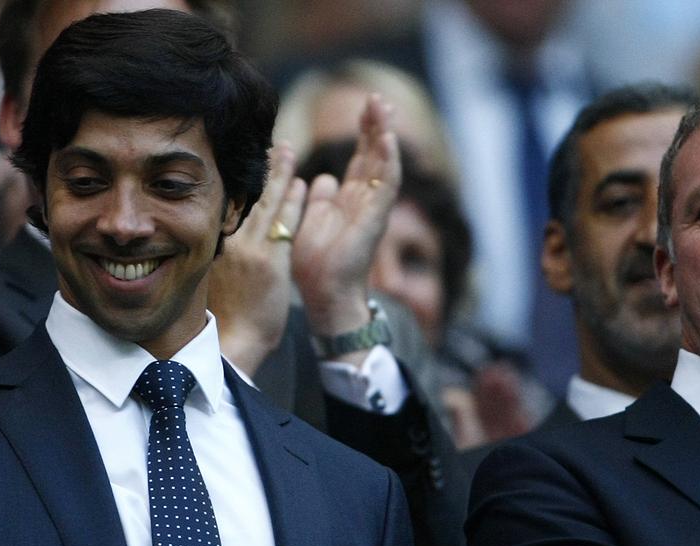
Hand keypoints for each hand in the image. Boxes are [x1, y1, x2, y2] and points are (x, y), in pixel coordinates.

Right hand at [209, 143, 305, 375]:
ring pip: (267, 205)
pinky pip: (284, 224)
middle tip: (275, 146)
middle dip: (264, 171)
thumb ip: (225, 252)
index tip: (253, 163)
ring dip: (279, 176)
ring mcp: (252, 250)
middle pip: (250, 198)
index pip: (233, 205)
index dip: (245, 183)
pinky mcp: (271, 261)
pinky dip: (292, 203)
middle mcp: (232, 242)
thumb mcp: (217, 277)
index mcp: (217, 245)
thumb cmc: (227, 316)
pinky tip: (301, 185)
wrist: (232, 343)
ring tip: (287, 152)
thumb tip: (228, 239)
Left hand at [290, 94, 399, 359]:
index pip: (361, 159)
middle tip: (376, 98)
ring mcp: (374, 209)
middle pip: (375, 155)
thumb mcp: (310, 220)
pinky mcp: (376, 218)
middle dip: (375, 126)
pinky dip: (389, 160)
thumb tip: (322, 179)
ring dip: (384, 134)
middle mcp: (365, 201)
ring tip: (384, 107)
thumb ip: (318, 199)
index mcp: (349, 200)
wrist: (323, 293)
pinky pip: (387, 184)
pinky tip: (387, 138)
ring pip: (384, 163)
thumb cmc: (314, 264)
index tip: (363, 105)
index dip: (363, 133)